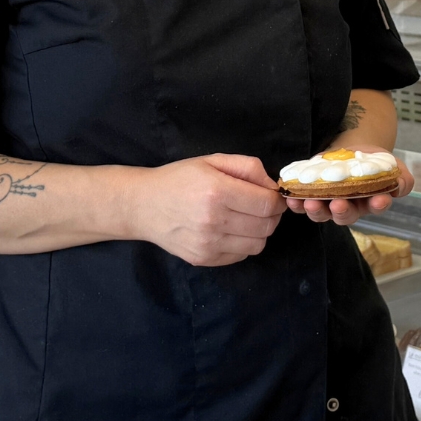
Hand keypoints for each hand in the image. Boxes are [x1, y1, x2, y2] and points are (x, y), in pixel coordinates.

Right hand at [136, 153, 285, 265]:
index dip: (277, 200)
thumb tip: (273, 186)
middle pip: (266, 226)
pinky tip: (231, 230)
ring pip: (258, 244)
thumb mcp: (212, 161)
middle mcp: (213, 221)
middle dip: (271, 215)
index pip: (267, 204)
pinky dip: (243, 243)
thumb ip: (248, 168)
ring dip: (259, 231)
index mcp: (217, 191)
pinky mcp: (203, 259)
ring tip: (246, 218)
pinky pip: (241, 255)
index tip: (272, 195)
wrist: (143, 205)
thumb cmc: (178, 179)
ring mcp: (208, 244)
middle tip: (261, 206)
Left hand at [285, 149, 411, 226]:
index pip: (376, 206)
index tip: (379, 200)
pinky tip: (291, 196)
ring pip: (322, 213)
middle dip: (341, 211)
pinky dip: (296, 201)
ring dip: (315, 209)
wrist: (353, 151)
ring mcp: (328, 203)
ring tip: (309, 202)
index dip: (378, 205)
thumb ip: (401, 178)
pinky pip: (302, 203)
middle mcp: (349, 207)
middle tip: (338, 204)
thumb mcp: (392, 165)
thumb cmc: (374, 161)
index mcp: (371, 202)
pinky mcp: (311, 195)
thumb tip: (399, 185)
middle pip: (345, 215)